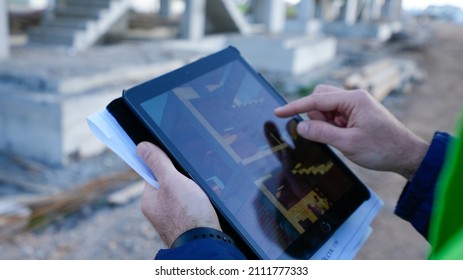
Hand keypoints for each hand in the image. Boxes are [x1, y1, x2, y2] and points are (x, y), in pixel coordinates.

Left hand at [137, 141, 220, 246]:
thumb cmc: (188, 215)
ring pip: (183, 195)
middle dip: (183, 179)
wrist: (206, 244)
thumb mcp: (172, 181)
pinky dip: (199, 203)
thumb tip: (141, 147)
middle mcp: (158, 211)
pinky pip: (192, 206)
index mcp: (149, 200)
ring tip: (200, 195)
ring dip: (193, 191)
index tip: (176, 165)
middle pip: (170, 183)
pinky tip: (204, 204)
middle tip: (193, 181)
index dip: (165, 165)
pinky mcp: (187, 224)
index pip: (153, 173)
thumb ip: (158, 163)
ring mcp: (173, 219)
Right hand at [275, 85, 428, 179]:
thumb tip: (300, 127)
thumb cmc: (382, 149)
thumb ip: (322, 134)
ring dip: (325, 123)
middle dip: (315, 116)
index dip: (295, 107)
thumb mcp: (348, 144)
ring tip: (341, 138)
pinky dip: (332, 126)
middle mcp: (354, 98)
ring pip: (326, 108)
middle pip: (320, 98)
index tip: (278, 112)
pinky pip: (335, 116)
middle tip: (328, 134)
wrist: (407, 155)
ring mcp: (355, 105)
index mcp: (353, 99)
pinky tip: (344, 137)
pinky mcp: (356, 114)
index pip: (316, 100)